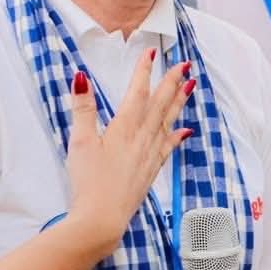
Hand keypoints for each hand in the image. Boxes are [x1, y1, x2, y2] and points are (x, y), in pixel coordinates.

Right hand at [65, 53, 194, 251]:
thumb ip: (82, 109)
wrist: (103, 218)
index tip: (152, 51)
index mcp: (124, 128)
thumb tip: (80, 77)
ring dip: (179, 102)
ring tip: (190, 86)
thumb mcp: (80, 142)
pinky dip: (177, 135)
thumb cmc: (88, 181)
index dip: (144, 70)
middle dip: (172, 81)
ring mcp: (149, 155)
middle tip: (185, 64)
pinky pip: (168, 147)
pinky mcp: (151, 171)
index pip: (137, 92)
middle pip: (160, 104)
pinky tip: (185, 130)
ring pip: (168, 122)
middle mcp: (142, 138)